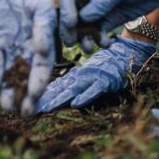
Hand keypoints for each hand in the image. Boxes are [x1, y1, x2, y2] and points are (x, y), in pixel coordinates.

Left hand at [0, 0, 56, 115]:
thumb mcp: (42, 8)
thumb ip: (43, 28)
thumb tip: (42, 49)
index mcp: (43, 45)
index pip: (43, 69)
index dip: (40, 84)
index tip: (36, 96)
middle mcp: (27, 51)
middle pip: (26, 78)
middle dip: (25, 96)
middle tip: (23, 113)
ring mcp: (11, 49)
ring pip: (10, 75)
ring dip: (8, 91)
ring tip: (6, 107)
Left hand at [36, 36, 154, 112]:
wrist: (129, 50)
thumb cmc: (110, 59)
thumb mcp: (90, 69)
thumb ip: (76, 78)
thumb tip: (61, 88)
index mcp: (77, 74)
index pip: (57, 85)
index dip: (43, 94)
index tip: (29, 102)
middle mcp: (82, 75)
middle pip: (60, 88)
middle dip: (45, 99)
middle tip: (30, 108)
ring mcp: (94, 78)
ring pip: (73, 90)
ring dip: (59, 100)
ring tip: (45, 108)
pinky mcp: (107, 80)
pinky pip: (95, 90)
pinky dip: (85, 96)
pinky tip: (75, 103)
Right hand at [59, 0, 158, 49]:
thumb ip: (102, 1)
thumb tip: (83, 18)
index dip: (65, 10)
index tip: (71, 24)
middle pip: (72, 13)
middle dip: (70, 29)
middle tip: (71, 43)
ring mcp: (101, 8)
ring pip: (85, 25)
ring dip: (84, 37)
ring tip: (89, 47)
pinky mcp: (112, 18)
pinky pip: (100, 31)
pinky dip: (100, 39)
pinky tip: (106, 43)